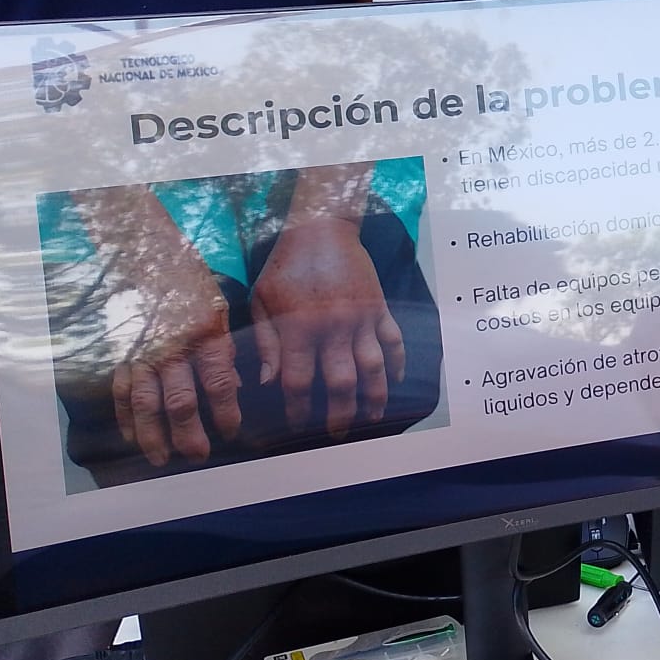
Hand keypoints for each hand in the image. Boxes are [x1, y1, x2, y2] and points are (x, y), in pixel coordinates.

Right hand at [93, 201, 241, 467]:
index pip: (218, 383)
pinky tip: (132, 439)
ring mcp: (141, 352)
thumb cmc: (191, 283)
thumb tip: (238, 388)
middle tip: (198, 455)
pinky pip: (120, 392)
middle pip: (179, 401)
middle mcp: (172, 347)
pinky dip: (125, 418)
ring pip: (146, 404)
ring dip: (154, 436)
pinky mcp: (120, 354)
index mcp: (205, 333)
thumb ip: (229, 349)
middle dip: (189, 434)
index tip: (231, 433)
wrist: (147, 257)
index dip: (225, 413)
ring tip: (163, 459)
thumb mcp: (221, 308)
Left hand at [250, 217, 405, 437]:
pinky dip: (397, 360)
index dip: (299, 409)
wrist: (322, 227)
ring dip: (376, 395)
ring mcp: (361, 317)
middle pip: (342, 382)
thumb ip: (265, 342)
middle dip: (341, 413)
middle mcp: (334, 327)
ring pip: (374, 366)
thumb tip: (267, 382)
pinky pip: (393, 339)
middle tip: (339, 432)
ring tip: (375, 416)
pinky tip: (396, 378)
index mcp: (300, 328)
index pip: (299, 381)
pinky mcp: (379, 306)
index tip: (298, 425)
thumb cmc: (285, 265)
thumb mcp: (262, 300)